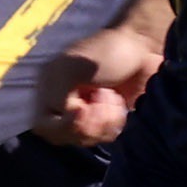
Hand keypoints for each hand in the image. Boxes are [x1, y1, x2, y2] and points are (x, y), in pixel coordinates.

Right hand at [39, 21, 162, 147]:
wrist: (143, 47)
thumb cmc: (107, 51)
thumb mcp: (74, 66)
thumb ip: (57, 93)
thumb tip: (62, 114)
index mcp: (49, 89)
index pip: (43, 124)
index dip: (63, 125)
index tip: (83, 109)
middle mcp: (63, 104)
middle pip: (64, 136)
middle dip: (87, 124)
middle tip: (104, 99)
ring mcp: (84, 113)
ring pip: (84, 139)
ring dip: (103, 123)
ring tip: (113, 99)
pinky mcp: (105, 120)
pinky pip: (102, 137)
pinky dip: (113, 126)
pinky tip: (120, 107)